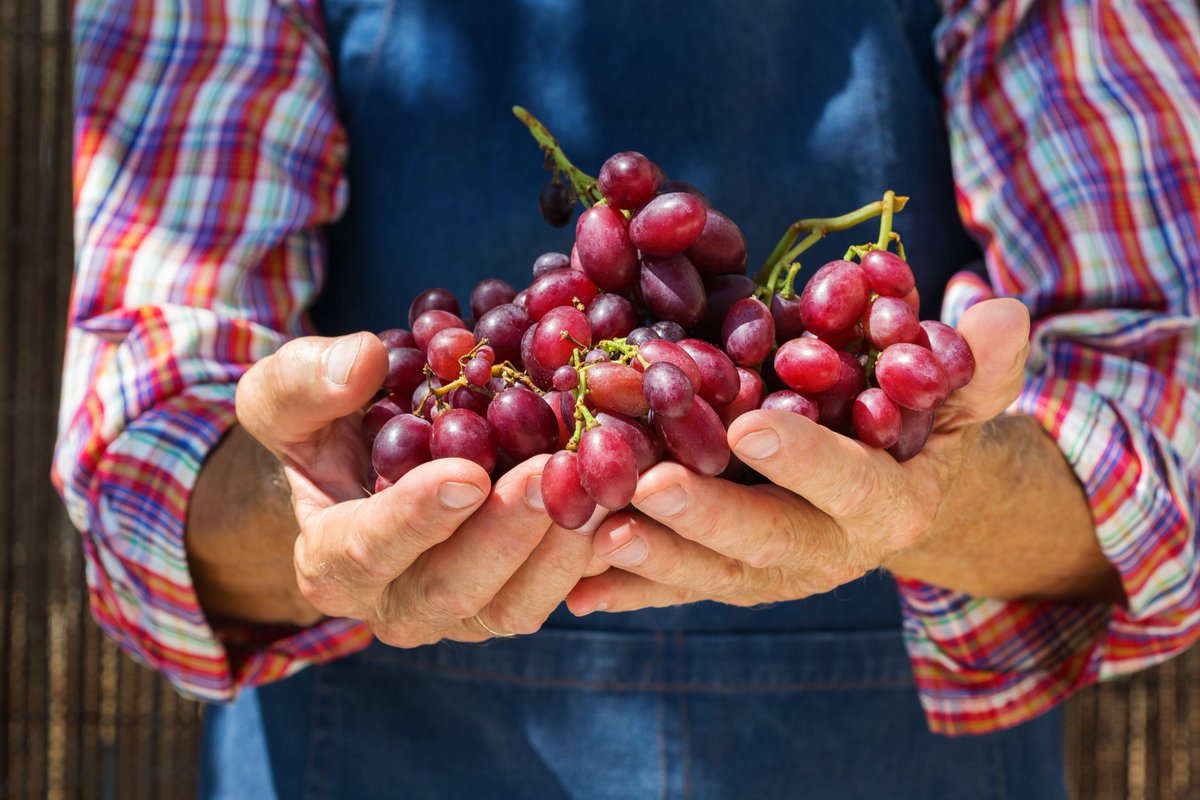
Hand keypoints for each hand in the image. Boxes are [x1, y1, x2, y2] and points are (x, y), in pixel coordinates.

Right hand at [234, 333, 599, 641]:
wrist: (365, 468)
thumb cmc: (323, 429)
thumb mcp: (287, 394)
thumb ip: (305, 380)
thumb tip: (362, 360)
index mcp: (330, 563)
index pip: (367, 551)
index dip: (417, 518)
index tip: (467, 473)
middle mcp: (395, 606)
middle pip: (453, 588)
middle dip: (506, 531)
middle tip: (552, 470)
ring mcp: (459, 612)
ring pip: (512, 606)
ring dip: (558, 548)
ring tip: (597, 484)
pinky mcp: (510, 601)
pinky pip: (554, 594)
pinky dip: (588, 553)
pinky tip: (618, 499)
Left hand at [565, 299, 1106, 613]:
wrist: (901, 500)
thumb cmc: (923, 432)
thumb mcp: (960, 398)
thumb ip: (976, 364)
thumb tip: (998, 310)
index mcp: (888, 504)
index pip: (851, 484)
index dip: (807, 461)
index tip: (751, 427)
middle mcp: (828, 552)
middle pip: (765, 541)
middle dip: (708, 520)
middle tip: (651, 487)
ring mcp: (772, 574)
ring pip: (708, 575)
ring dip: (652, 560)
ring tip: (594, 535)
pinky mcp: (728, 580)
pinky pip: (674, 591)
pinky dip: (627, 591)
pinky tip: (574, 589)